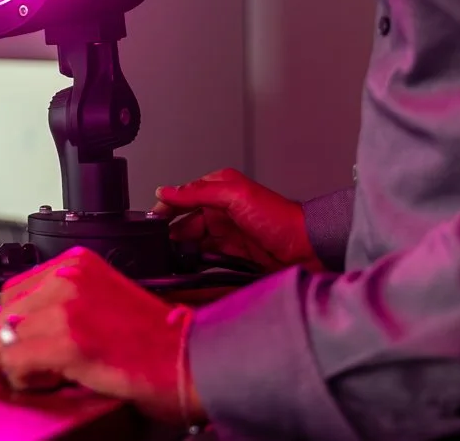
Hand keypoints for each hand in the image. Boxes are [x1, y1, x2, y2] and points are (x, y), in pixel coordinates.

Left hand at [0, 247, 202, 424]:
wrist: (189, 359)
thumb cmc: (156, 338)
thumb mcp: (104, 297)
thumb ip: (63, 302)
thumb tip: (21, 327)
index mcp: (76, 262)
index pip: (14, 290)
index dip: (15, 323)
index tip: (25, 343)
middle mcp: (67, 278)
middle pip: (3, 313)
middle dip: (10, 344)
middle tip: (35, 366)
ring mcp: (66, 308)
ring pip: (2, 338)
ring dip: (15, 363)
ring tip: (46, 374)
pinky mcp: (68, 342)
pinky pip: (15, 361)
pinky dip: (24, 378)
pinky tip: (50, 381)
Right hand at [154, 167, 320, 272]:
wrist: (308, 251)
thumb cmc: (280, 219)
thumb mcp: (236, 195)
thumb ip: (199, 192)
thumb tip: (167, 191)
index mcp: (219, 189)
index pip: (183, 197)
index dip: (166, 208)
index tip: (151, 222)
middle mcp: (221, 211)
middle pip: (185, 223)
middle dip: (171, 234)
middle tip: (159, 247)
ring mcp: (227, 235)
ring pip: (194, 243)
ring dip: (182, 251)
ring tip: (170, 260)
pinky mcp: (233, 256)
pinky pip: (207, 260)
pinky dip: (196, 264)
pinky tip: (188, 270)